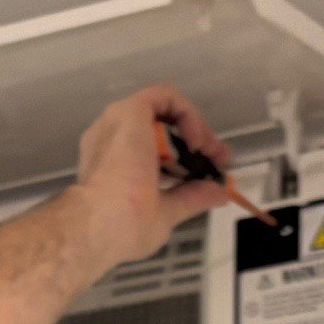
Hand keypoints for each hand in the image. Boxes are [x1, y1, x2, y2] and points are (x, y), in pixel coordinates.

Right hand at [65, 85, 232, 270]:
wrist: (105, 222)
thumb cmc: (123, 226)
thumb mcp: (165, 213)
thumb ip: (191, 198)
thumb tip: (219, 194)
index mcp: (112, 164)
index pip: (152, 150)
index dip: (184, 156)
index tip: (209, 170)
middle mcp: (111, 139)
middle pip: (159, 127)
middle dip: (194, 139)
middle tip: (217, 157)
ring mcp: (117, 123)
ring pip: (162, 110)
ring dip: (192, 126)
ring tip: (208, 149)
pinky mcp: (130, 110)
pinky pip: (163, 97)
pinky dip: (187, 113)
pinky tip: (196, 139)